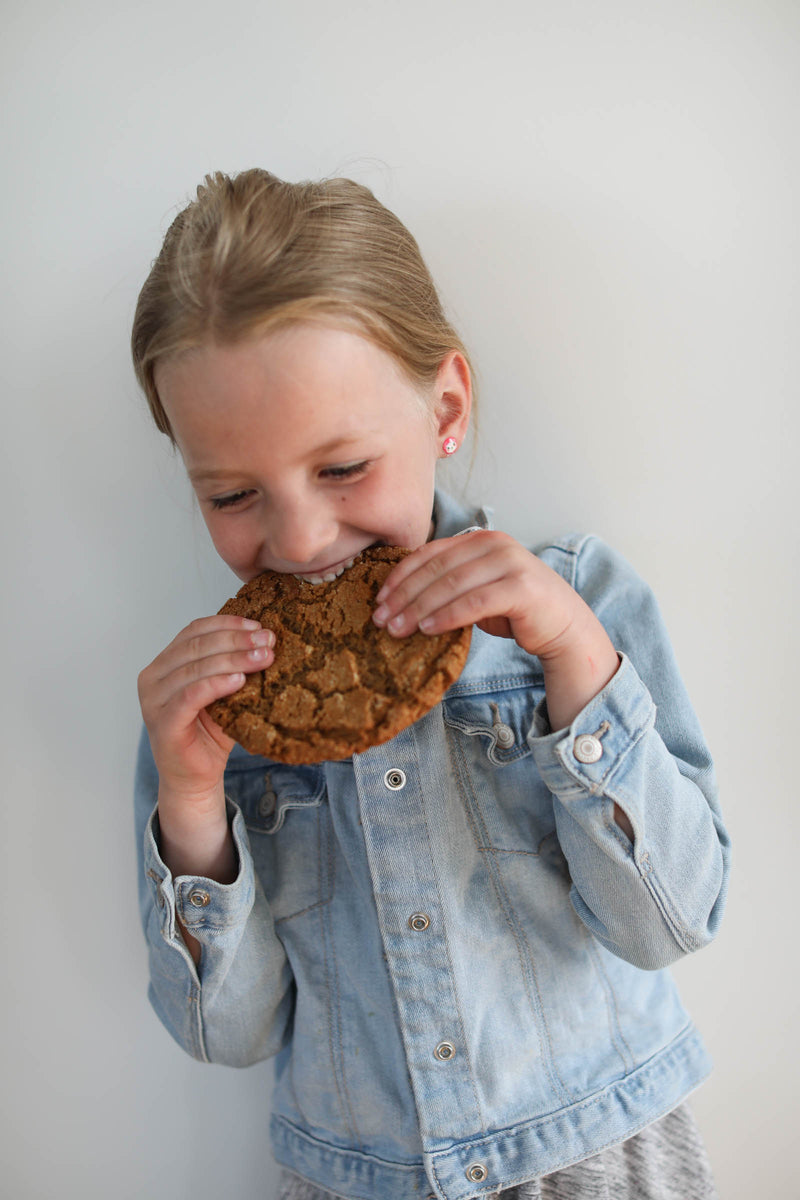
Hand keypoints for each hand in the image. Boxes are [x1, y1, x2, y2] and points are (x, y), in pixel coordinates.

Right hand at [138, 614, 274, 804]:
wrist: (194, 777)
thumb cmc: (208, 733)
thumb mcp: (223, 692)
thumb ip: (233, 667)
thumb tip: (266, 641)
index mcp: (164, 663)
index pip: (194, 631)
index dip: (227, 624)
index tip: (258, 626)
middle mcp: (153, 678)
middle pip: (196, 647)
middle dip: (236, 641)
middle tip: (267, 641)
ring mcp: (153, 701)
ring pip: (195, 668)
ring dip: (234, 660)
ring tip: (263, 658)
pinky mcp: (162, 723)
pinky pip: (190, 696)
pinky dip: (216, 684)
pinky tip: (240, 680)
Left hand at [372, 531, 618, 727]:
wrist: (563, 625)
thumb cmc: (515, 609)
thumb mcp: (477, 589)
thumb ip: (448, 583)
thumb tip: (399, 599)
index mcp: (480, 539)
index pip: (430, 553)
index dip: (400, 576)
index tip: (379, 599)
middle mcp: (495, 544)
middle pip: (436, 569)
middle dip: (404, 595)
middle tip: (382, 619)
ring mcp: (510, 563)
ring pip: (452, 585)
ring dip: (419, 608)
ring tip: (398, 629)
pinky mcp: (521, 588)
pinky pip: (474, 603)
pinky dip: (447, 616)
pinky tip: (427, 629)